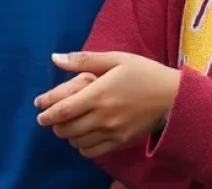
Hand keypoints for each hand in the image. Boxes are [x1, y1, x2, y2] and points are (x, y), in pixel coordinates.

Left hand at [36, 51, 180, 158]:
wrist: (172, 97)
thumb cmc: (143, 72)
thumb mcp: (115, 58)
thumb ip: (83, 59)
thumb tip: (55, 58)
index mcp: (98, 93)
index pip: (63, 109)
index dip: (46, 112)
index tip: (38, 110)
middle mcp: (103, 117)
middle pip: (66, 128)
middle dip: (54, 124)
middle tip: (51, 117)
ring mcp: (112, 132)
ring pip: (77, 142)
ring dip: (67, 134)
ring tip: (67, 124)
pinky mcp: (121, 143)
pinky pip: (93, 152)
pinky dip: (82, 146)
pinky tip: (83, 135)